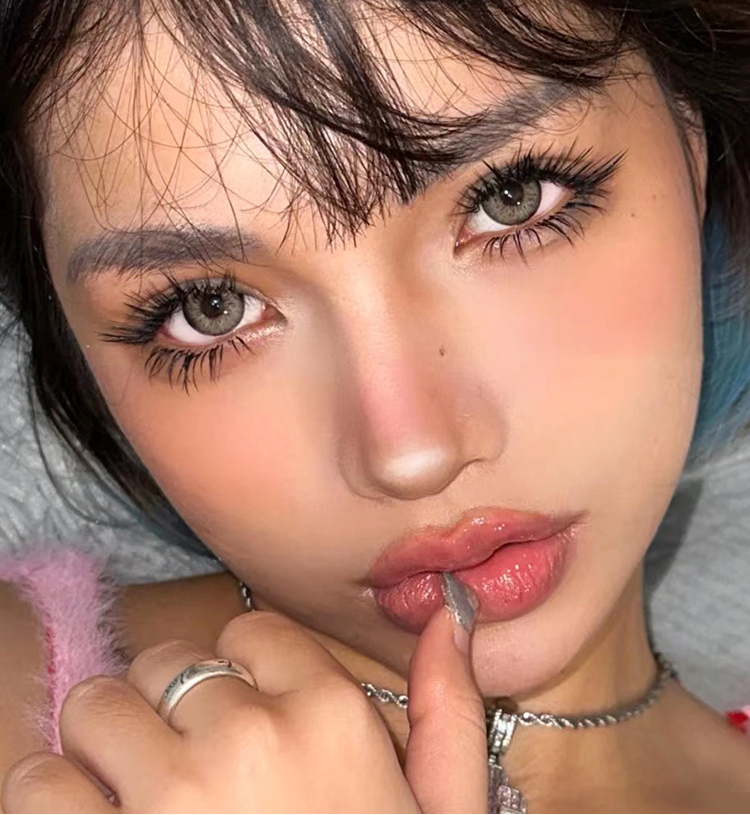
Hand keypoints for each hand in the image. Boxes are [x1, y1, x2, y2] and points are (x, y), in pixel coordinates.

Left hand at [2, 602, 487, 812]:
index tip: (244, 716)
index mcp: (331, 716)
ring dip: (109, 748)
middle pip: (166, 664)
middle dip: (172, 707)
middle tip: (193, 766)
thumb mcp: (441, 810)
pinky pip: (38, 784)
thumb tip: (451, 612)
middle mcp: (249, 740)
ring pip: (96, 708)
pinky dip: (56, 802)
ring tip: (142, 797)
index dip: (241, 675)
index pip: (247, 633)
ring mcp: (171, 798)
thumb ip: (447, 707)